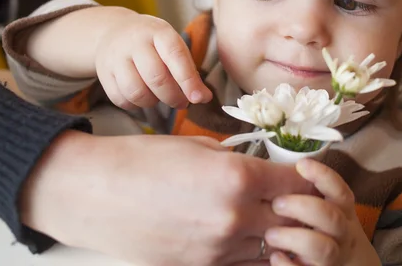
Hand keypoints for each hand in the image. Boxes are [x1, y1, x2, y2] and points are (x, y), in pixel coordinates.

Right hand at [21, 131, 313, 265]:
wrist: (94, 193)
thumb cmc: (141, 161)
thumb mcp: (197, 147)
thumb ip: (235, 161)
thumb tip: (257, 167)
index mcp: (237, 177)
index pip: (296, 182)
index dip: (307, 177)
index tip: (307, 174)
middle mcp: (234, 217)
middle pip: (292, 217)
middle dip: (298, 206)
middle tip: (295, 197)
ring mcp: (218, 248)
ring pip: (271, 245)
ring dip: (277, 230)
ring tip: (271, 216)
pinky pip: (243, 263)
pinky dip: (252, 250)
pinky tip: (246, 235)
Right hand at [94, 12, 212, 108]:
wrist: (115, 31)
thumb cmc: (154, 43)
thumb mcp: (173, 47)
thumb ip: (189, 71)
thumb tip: (203, 98)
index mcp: (159, 32)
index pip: (175, 57)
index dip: (188, 81)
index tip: (199, 98)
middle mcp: (135, 42)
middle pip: (156, 78)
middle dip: (173, 97)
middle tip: (182, 102)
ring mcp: (116, 57)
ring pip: (136, 92)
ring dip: (153, 102)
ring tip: (160, 98)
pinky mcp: (103, 73)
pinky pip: (120, 99)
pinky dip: (135, 105)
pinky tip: (143, 97)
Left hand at [265, 159, 379, 265]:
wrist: (352, 265)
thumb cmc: (328, 229)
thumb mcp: (327, 208)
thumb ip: (308, 192)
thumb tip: (278, 171)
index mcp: (343, 211)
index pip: (339, 191)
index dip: (323, 176)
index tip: (302, 164)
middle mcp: (342, 233)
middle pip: (331, 218)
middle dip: (303, 207)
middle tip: (277, 204)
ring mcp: (334, 256)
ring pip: (323, 248)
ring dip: (294, 238)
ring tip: (271, 234)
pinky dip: (289, 265)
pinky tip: (276, 257)